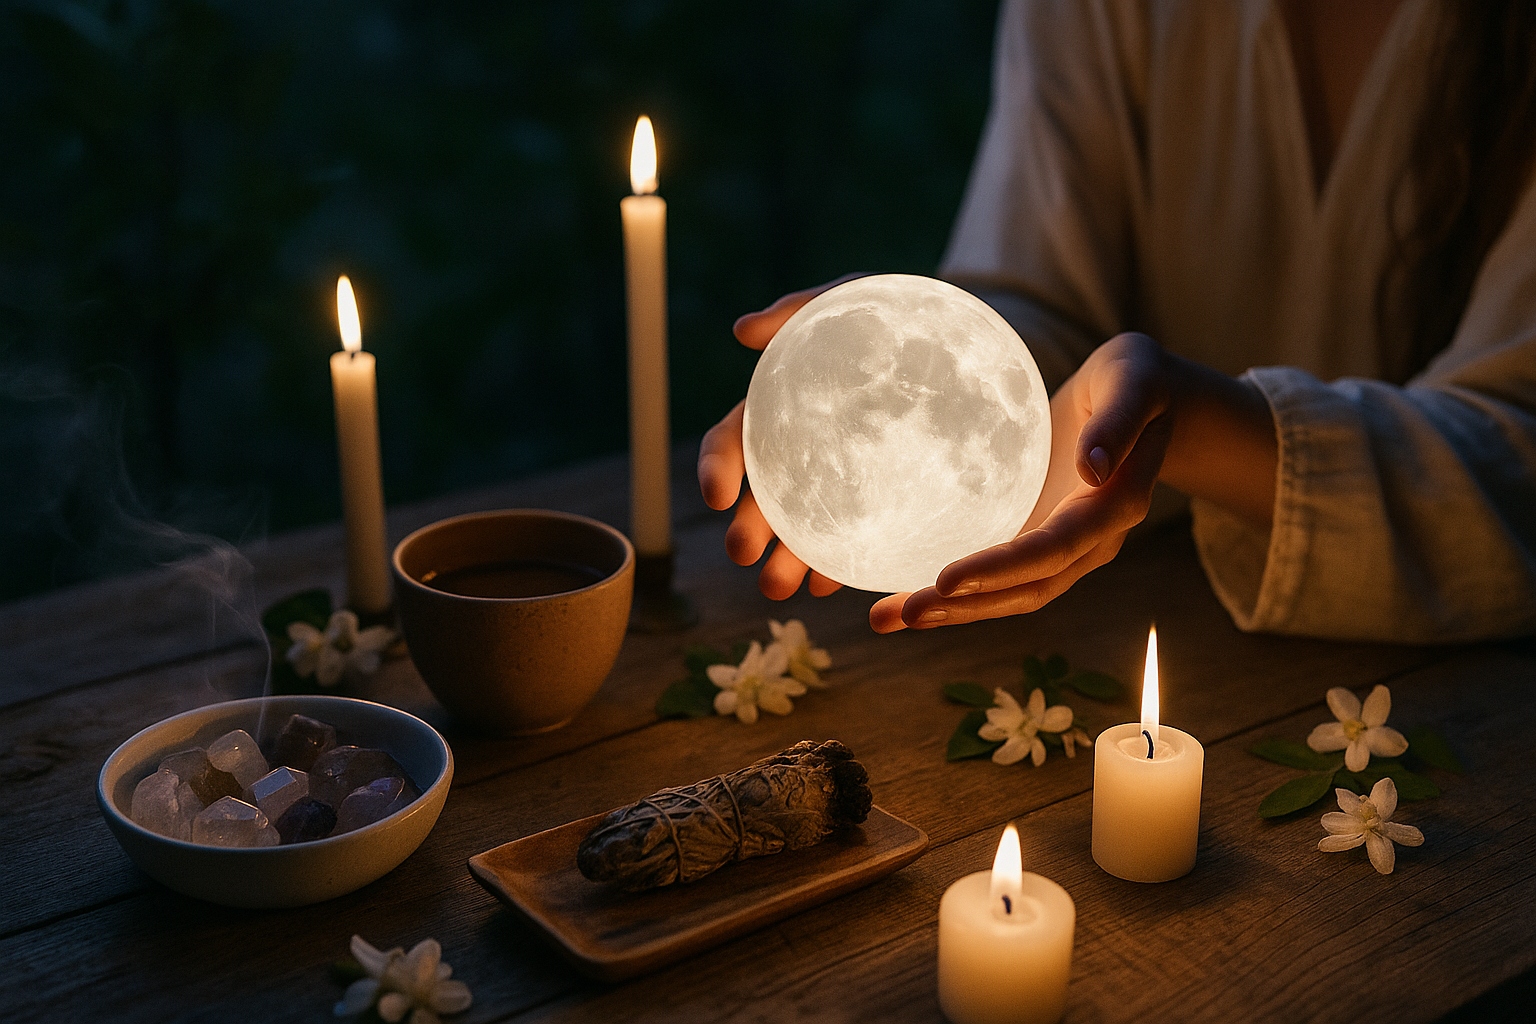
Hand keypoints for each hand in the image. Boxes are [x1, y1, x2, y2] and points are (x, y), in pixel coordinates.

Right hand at [698, 278, 863, 599]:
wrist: (966, 342)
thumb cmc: (894, 313)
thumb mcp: (852, 295)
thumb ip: (801, 308)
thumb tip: (742, 331)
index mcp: (781, 408)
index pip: (735, 441)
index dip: (717, 468)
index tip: (716, 497)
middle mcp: (803, 451)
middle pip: (764, 497)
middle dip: (747, 530)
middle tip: (743, 555)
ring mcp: (843, 481)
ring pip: (803, 529)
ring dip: (785, 561)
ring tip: (781, 587)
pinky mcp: (885, 503)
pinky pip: (856, 541)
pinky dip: (841, 564)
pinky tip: (836, 584)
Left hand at [870, 332, 1177, 631]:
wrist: (1146, 402)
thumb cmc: (1136, 382)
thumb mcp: (1134, 381)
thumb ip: (1117, 423)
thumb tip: (1091, 467)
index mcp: (1115, 506)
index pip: (1054, 549)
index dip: (1002, 568)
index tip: (946, 578)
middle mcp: (1091, 541)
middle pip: (1028, 588)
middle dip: (966, 606)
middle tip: (900, 613)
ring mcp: (1064, 548)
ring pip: (1009, 594)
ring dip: (952, 611)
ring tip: (885, 617)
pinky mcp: (1038, 540)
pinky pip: (997, 577)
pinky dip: (955, 593)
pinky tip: (902, 596)